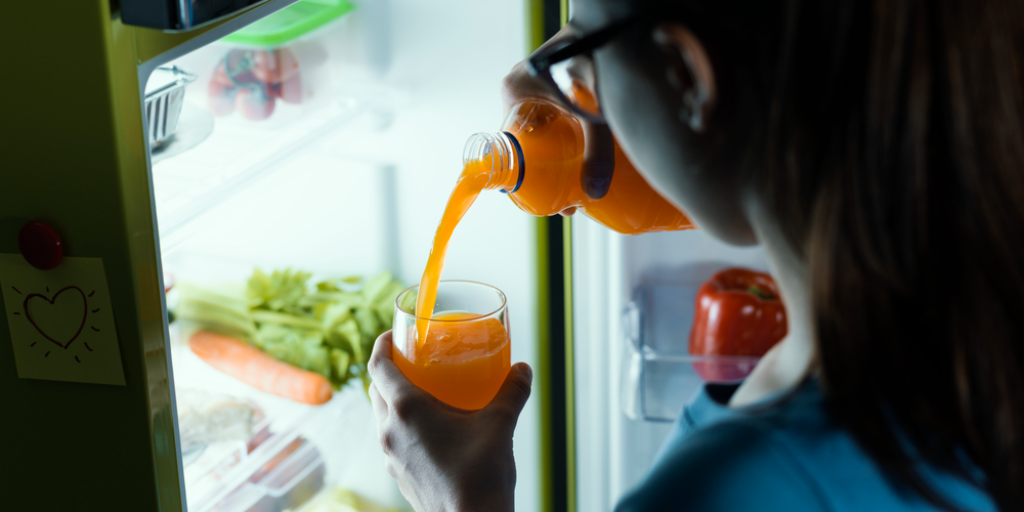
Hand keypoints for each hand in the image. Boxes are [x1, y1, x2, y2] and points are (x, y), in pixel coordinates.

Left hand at [368, 331, 532, 511]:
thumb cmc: (480, 477)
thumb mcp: (500, 426)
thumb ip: (512, 392)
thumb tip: (523, 369)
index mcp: (406, 411)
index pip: (378, 367)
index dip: (382, 345)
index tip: (394, 334)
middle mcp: (390, 432)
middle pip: (377, 390)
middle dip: (389, 371)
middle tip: (412, 360)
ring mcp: (391, 456)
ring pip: (382, 417)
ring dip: (394, 399)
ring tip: (422, 392)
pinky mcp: (399, 475)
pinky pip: (392, 440)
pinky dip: (403, 425)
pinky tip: (432, 429)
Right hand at [500, 25, 615, 202]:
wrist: (613, 24)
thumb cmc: (596, 54)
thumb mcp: (595, 109)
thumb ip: (598, 150)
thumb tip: (595, 192)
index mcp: (515, 92)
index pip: (508, 145)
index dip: (525, 178)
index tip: (543, 199)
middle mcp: (520, 91)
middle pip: (526, 147)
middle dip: (546, 179)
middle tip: (566, 203)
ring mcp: (537, 91)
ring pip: (541, 139)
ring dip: (556, 165)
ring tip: (577, 193)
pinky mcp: (556, 91)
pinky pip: (552, 126)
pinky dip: (564, 147)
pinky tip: (582, 166)